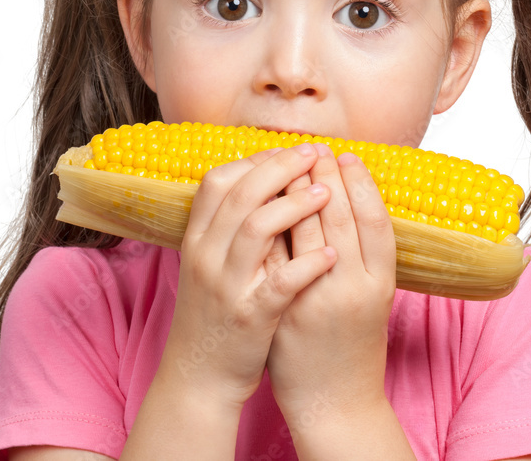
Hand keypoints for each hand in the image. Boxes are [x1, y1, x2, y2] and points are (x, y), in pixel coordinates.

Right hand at [155, 144, 336, 412]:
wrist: (198, 378)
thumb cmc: (214, 314)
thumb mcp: (207, 263)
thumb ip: (227, 226)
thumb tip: (261, 180)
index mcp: (196, 240)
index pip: (218, 180)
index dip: (255, 160)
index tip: (288, 152)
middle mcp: (205, 257)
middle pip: (241, 194)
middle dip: (282, 167)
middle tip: (315, 154)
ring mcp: (225, 287)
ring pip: (257, 228)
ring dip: (295, 205)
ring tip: (327, 193)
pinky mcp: (249, 317)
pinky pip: (281, 283)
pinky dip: (309, 264)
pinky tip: (334, 253)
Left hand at [267, 143, 396, 434]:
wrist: (334, 399)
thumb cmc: (354, 342)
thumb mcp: (372, 295)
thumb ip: (363, 253)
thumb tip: (345, 198)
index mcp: (381, 283)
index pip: (374, 219)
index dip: (361, 183)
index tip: (347, 155)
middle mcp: (352, 289)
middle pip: (338, 217)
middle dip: (324, 176)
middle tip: (314, 148)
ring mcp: (315, 300)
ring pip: (304, 231)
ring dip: (294, 192)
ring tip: (288, 165)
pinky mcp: (284, 309)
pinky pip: (274, 258)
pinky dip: (269, 227)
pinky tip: (263, 202)